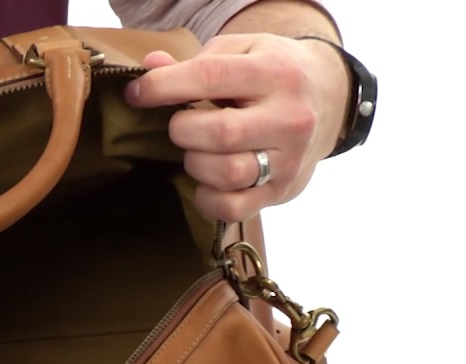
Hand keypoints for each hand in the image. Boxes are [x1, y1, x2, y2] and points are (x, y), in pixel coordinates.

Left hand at [124, 33, 349, 221]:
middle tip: (180, 125)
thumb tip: (149, 69)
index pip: (210, 78)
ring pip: (228, 173)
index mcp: (275, 72)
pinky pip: (234, 208)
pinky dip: (208, 198)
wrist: (327, 98)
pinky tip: (206, 180)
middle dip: (182, 131)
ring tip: (196, 150)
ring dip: (195, 164)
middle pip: (220, 133)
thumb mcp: (240, 52)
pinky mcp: (282, 190)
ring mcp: (290, 158)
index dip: (163, 86)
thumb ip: (195, 61)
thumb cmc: (269, 73)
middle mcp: (290, 117)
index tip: (137, 93)